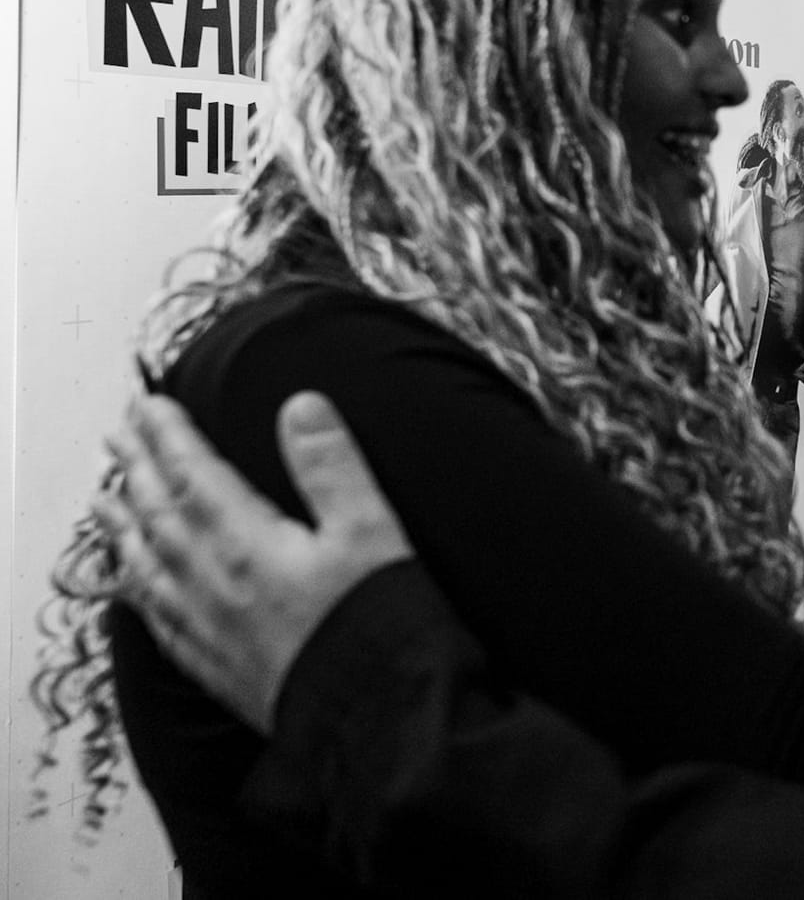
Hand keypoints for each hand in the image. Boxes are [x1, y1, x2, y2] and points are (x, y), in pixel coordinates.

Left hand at [94, 392, 412, 733]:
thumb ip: (332, 466)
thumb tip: (301, 406)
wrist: (374, 717)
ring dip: (124, 525)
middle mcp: (215, 585)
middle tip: (120, 434)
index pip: (196, 477)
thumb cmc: (377, 625)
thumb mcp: (372, 531)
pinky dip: (137, 588)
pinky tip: (134, 583)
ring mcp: (208, 629)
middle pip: (161, 515)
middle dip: (137, 469)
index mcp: (250, 546)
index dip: (169, 437)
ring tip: (107, 497)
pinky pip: (156, 617)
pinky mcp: (214, 664)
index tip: (150, 404)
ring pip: (147, 566)